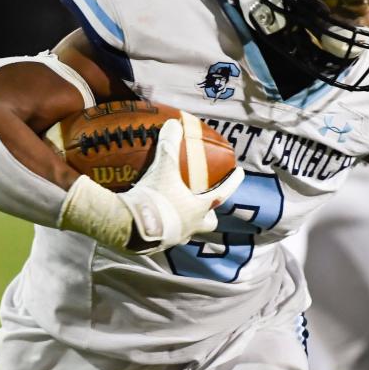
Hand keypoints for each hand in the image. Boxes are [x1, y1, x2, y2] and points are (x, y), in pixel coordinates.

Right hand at [119, 118, 243, 252]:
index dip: (233, 183)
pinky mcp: (155, 246)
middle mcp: (190, 227)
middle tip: (202, 202)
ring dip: (183, 221)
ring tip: (174, 209)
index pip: (222, 195)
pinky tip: (151, 219)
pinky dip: (162, 227)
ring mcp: (174, 239)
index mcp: (197, 209)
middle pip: (208, 222)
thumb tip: (174, 123)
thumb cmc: (154, 198)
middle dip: (208, 213)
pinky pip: (164, 236)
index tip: (240, 173)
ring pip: (186, 231)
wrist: (128, 227)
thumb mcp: (163, 169)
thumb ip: (169, 145)